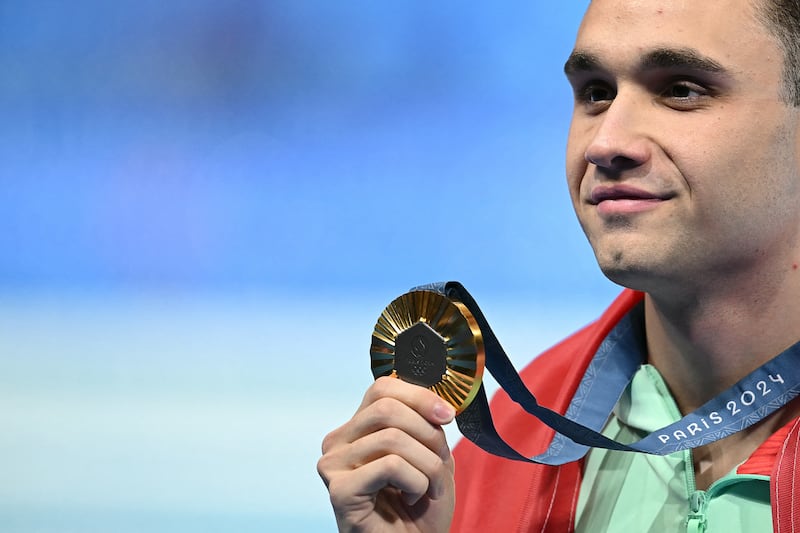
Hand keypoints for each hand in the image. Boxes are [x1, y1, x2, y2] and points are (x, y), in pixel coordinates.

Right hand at [317, 377, 455, 531]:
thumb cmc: (420, 508)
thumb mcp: (430, 455)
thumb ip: (427, 425)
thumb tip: (439, 404)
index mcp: (356, 429)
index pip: (382, 388)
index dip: (418, 396)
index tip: (446, 415)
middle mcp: (337, 442)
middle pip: (387, 408)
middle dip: (427, 434)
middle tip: (440, 464)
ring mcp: (333, 465)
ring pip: (393, 438)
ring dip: (427, 466)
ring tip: (429, 489)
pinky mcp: (339, 490)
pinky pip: (391, 465)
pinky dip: (416, 482)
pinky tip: (412, 498)